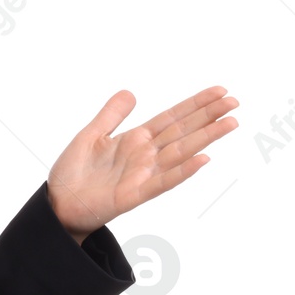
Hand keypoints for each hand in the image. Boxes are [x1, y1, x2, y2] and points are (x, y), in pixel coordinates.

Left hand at [47, 86, 238, 240]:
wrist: (59, 202)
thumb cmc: (74, 172)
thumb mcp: (90, 135)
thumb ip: (111, 115)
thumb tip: (131, 92)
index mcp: (135, 140)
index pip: (172, 118)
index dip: (195, 105)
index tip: (220, 92)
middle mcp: (145, 155)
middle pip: (182, 132)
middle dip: (208, 117)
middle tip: (235, 102)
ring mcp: (143, 174)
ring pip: (180, 153)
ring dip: (205, 139)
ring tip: (230, 123)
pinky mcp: (134, 194)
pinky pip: (163, 182)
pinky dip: (182, 171)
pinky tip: (203, 160)